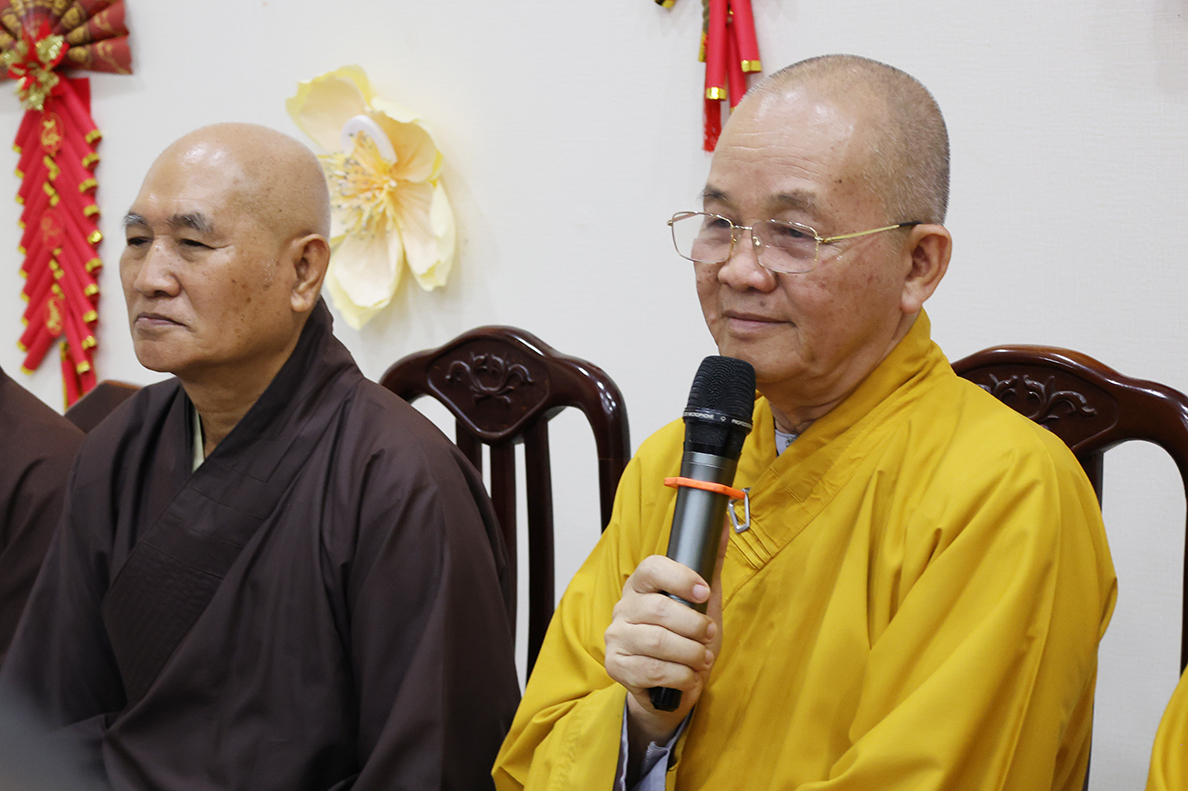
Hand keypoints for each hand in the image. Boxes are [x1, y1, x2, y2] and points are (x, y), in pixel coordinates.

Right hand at [604, 526, 727, 746]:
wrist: (670, 683)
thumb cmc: (685, 636)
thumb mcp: (702, 600)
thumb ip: (710, 563)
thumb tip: (722, 522)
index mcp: (641, 585)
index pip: (652, 568)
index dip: (680, 578)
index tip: (704, 592)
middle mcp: (623, 608)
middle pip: (659, 610)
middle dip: (694, 625)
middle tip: (708, 634)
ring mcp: (616, 638)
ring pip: (658, 643)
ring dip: (690, 654)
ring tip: (702, 658)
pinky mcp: (616, 667)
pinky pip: (653, 671)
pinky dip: (681, 676)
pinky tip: (688, 675)